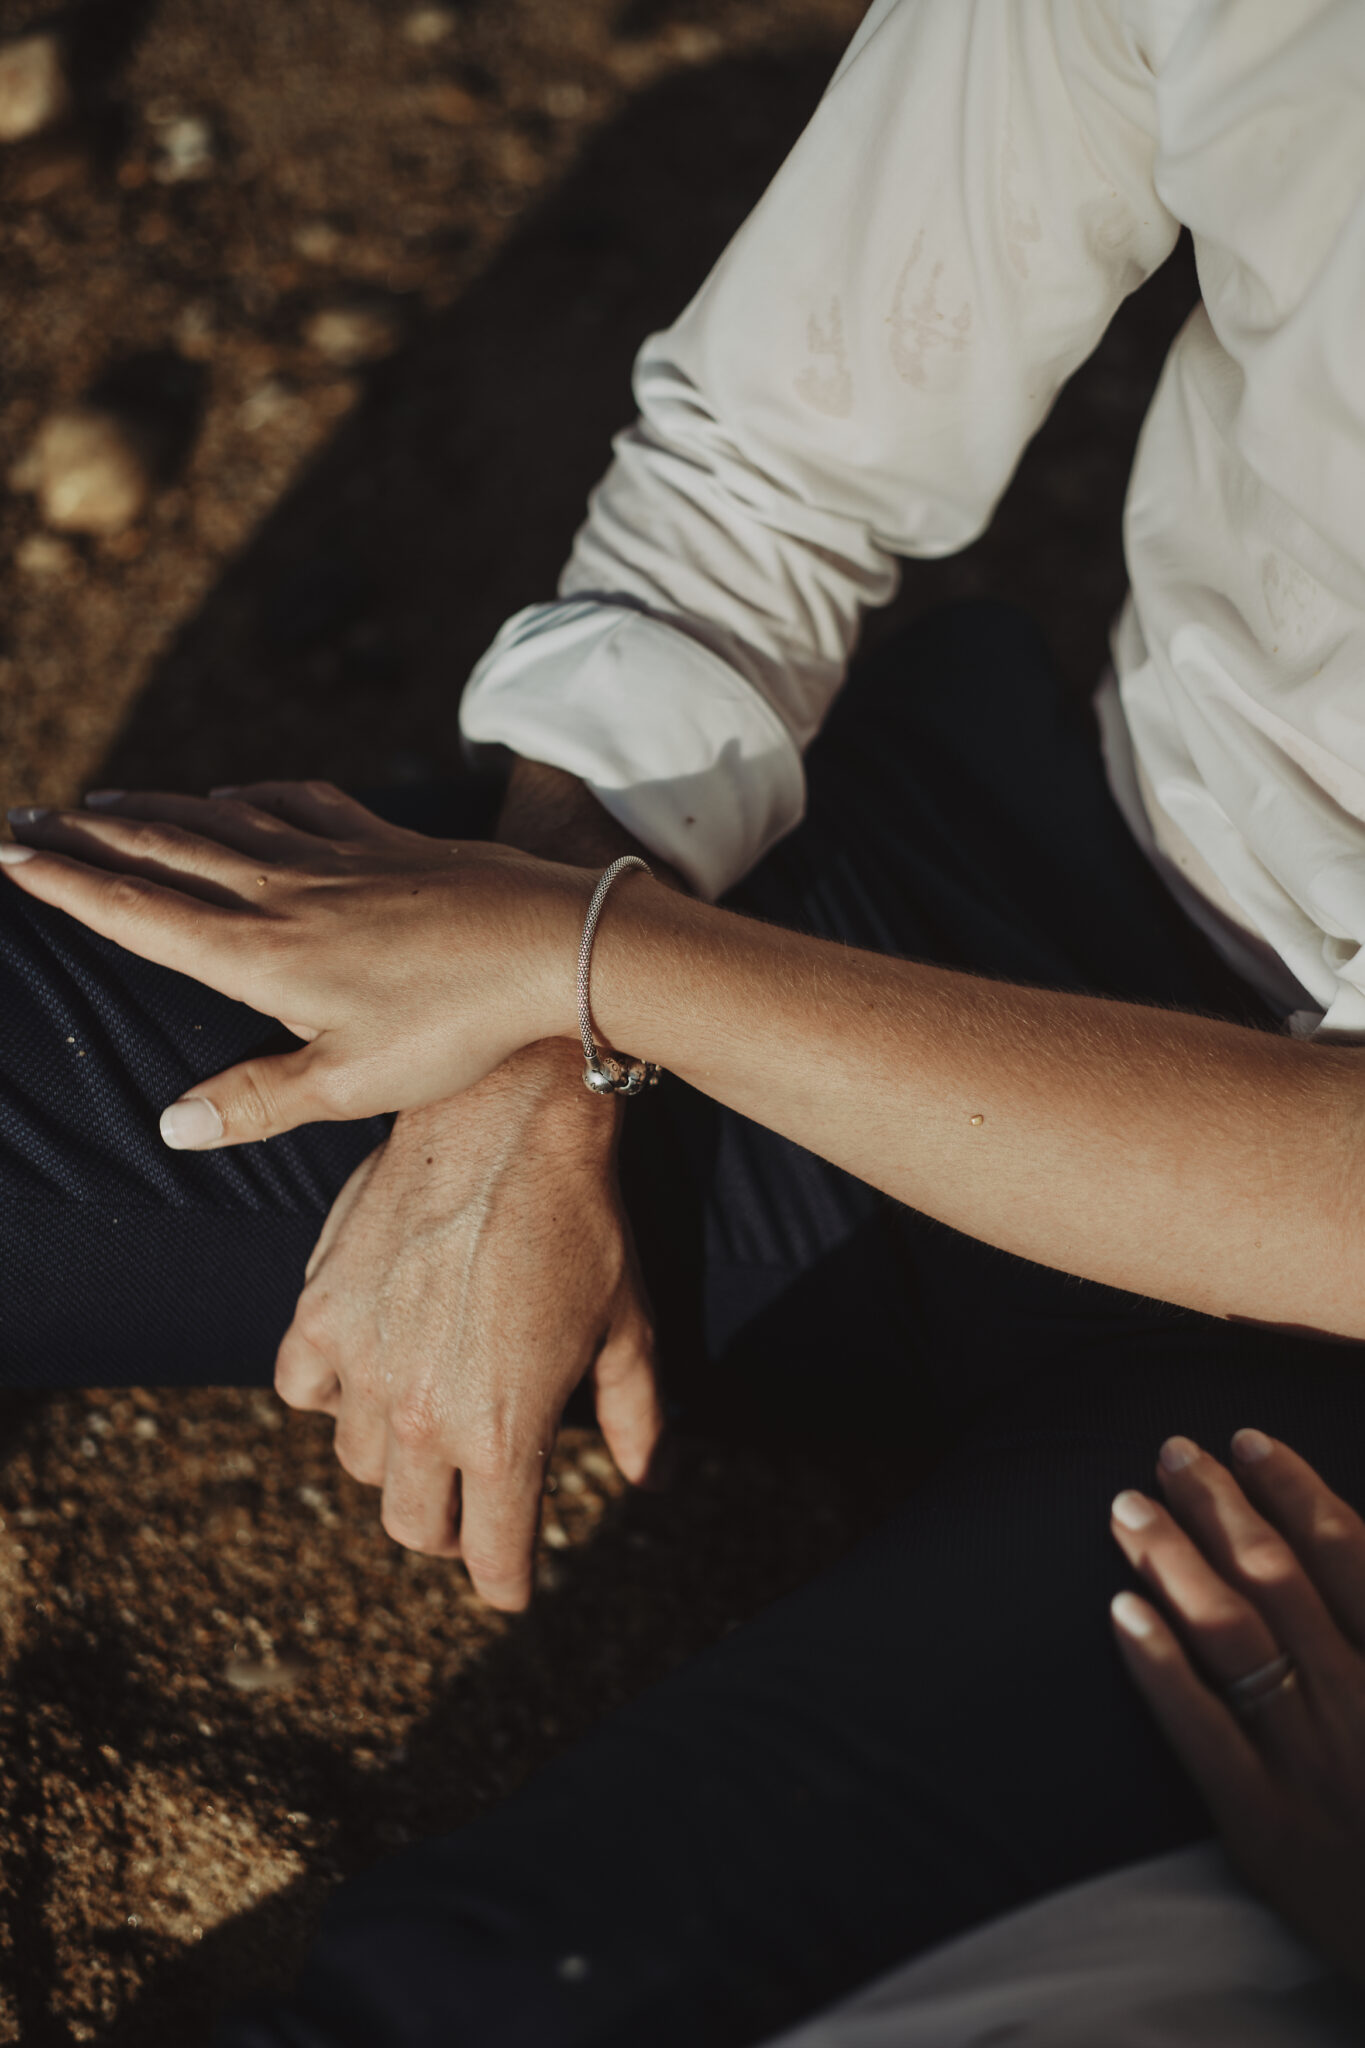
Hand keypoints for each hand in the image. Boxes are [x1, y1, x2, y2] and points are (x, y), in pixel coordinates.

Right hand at [0, 782, 590, 1145]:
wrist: (554, 947)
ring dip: (154, 807)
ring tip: (102, 800)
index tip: (8, 858)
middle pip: (163, 852)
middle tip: (23, 817)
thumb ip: (257, 1102)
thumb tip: (170, 1126)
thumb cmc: (454, 1024)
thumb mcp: (350, 1085)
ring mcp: (337, 858)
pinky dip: (250, 794)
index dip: (68, 886)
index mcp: (261, 955)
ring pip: (221, 819)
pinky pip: (300, 803)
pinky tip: (233, 792)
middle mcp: (284, 893)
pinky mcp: (389, 842)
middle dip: (85, 835)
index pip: (140, 913)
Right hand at [278, 1047, 661, 1610]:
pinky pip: (304, 1389)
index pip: (491, 1558)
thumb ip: (635, 1415)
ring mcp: (362, 1365)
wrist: (507, 1123)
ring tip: (432, 1417)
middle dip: (450, 1530)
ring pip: (360, 1460)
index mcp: (504, 1436)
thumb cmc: (583, 1224)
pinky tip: (372, 1364)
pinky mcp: (319, 1313)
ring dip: (396, 1455)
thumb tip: (648, 1480)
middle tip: (474, 1506)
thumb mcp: (626, 1326)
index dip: (506, 1582)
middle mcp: (422, 1416)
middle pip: (415, 1526)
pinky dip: (332, 1392)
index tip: (510, 1584)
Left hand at [1110, 1430, 1364, 1986]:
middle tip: (1170, 1452)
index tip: (1247, 1439)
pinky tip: (1121, 1611)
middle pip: (1278, 1579)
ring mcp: (1314, 1768)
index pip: (1349, 1555)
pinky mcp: (1266, 1829)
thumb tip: (1340, 1543)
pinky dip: (1161, 1667)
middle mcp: (1363, 1707)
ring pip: (1233, 1637)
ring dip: (1174, 1559)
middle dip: (1219, 1504)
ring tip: (1128, 1508)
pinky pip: (1204, 1735)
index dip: (1295, 1489)